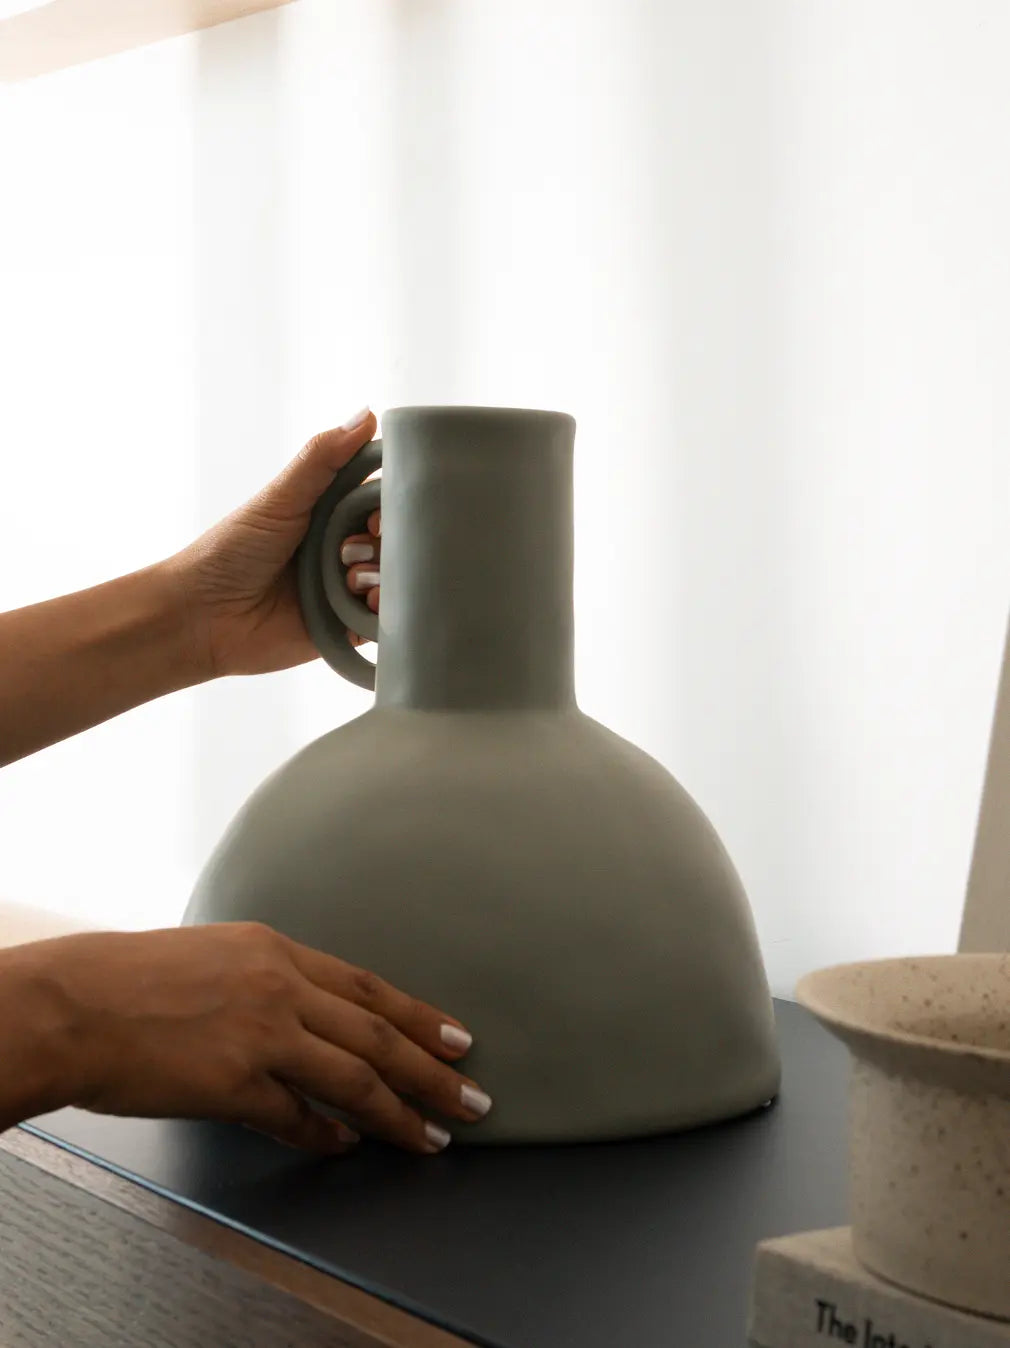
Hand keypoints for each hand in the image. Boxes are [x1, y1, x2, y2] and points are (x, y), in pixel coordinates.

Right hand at [5, 923, 489, 1152]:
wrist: (73, 1005)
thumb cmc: (131, 979)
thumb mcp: (215, 956)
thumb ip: (267, 982)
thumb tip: (306, 1021)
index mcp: (275, 950)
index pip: (367, 986)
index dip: (419, 1016)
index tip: (457, 1039)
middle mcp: (279, 986)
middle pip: (378, 1033)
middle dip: (432, 1070)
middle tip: (472, 1098)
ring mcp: (261, 1034)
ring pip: (354, 1078)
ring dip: (399, 1112)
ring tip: (431, 1135)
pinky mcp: (235, 1083)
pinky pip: (298, 1117)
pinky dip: (327, 1136)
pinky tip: (346, 1147)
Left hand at [167, 410, 381, 677]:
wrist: (202, 616)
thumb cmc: (230, 550)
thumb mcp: (280, 497)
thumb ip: (322, 459)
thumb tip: (367, 414)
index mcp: (329, 514)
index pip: (380, 501)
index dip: (388, 505)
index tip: (374, 513)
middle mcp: (341, 550)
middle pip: (393, 541)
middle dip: (385, 543)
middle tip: (353, 549)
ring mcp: (345, 590)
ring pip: (393, 579)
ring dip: (381, 577)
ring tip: (349, 581)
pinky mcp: (345, 629)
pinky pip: (383, 620)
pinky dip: (383, 611)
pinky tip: (364, 604)